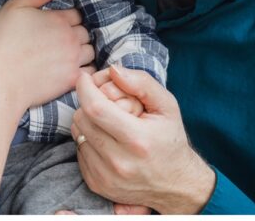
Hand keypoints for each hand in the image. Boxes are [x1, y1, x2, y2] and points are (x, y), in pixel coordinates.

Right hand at [0, 0, 93, 112]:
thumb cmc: (2, 41)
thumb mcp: (17, 6)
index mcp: (59, 19)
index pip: (77, 14)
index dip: (67, 18)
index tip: (56, 25)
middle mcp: (70, 38)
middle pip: (85, 32)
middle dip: (76, 34)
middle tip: (60, 41)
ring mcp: (73, 60)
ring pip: (90, 51)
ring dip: (82, 51)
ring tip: (67, 55)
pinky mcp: (72, 80)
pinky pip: (90, 72)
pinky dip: (85, 70)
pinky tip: (71, 70)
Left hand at [70, 65, 216, 214]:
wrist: (176, 185)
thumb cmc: (170, 139)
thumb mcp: (167, 105)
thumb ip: (141, 83)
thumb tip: (113, 70)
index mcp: (137, 140)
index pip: (95, 108)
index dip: (85, 88)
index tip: (86, 77)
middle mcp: (119, 162)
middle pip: (82, 118)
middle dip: (88, 101)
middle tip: (105, 100)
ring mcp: (105, 176)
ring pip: (77, 132)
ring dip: (87, 120)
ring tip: (108, 121)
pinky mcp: (97, 185)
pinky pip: (79, 150)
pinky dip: (88, 139)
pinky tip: (106, 139)